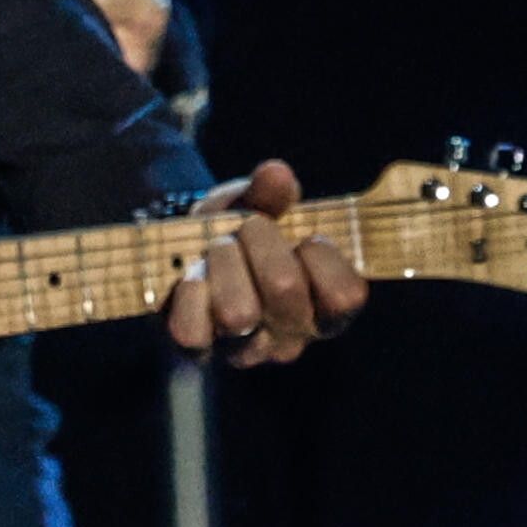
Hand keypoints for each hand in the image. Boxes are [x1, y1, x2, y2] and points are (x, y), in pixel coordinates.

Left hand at [161, 159, 368, 367]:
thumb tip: (277, 174)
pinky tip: (191, 276)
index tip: (305, 235)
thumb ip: (271, 192)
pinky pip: (194, 332)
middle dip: (259, 238)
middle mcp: (290, 336)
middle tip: (247, 227)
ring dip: (222, 261)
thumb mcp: (257, 205)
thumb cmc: (237, 235)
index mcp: (322, 307)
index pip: (345, 296)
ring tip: (216, 249)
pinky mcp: (199, 351)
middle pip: (285, 289)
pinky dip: (189, 292)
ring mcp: (245, 348)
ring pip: (239, 312)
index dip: (322, 254)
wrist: (181, 254)